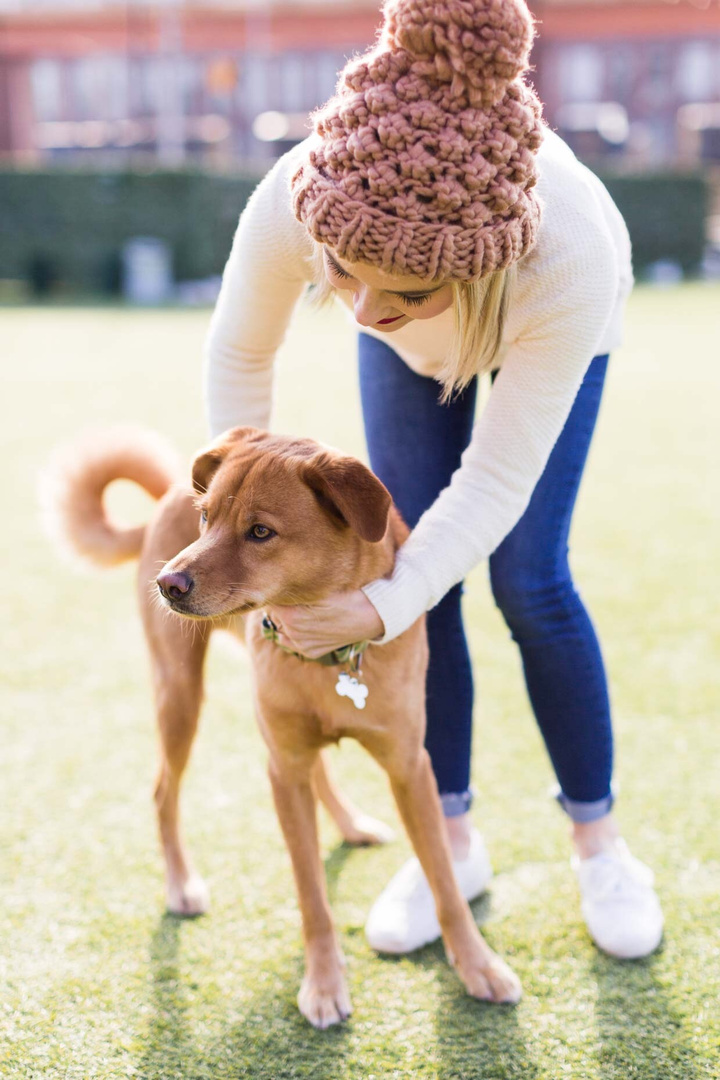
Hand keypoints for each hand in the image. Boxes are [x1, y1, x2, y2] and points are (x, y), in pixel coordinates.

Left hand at [266, 590, 384, 659]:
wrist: (371, 616)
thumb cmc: (346, 595)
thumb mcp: (319, 586)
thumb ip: (295, 588)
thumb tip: (276, 583)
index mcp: (291, 616)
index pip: (270, 601)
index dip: (277, 592)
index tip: (285, 586)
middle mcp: (293, 634)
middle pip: (274, 615)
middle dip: (282, 606)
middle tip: (296, 597)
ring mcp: (302, 646)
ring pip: (281, 628)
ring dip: (286, 620)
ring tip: (303, 610)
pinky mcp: (310, 652)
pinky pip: (292, 641)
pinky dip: (295, 633)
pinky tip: (309, 623)